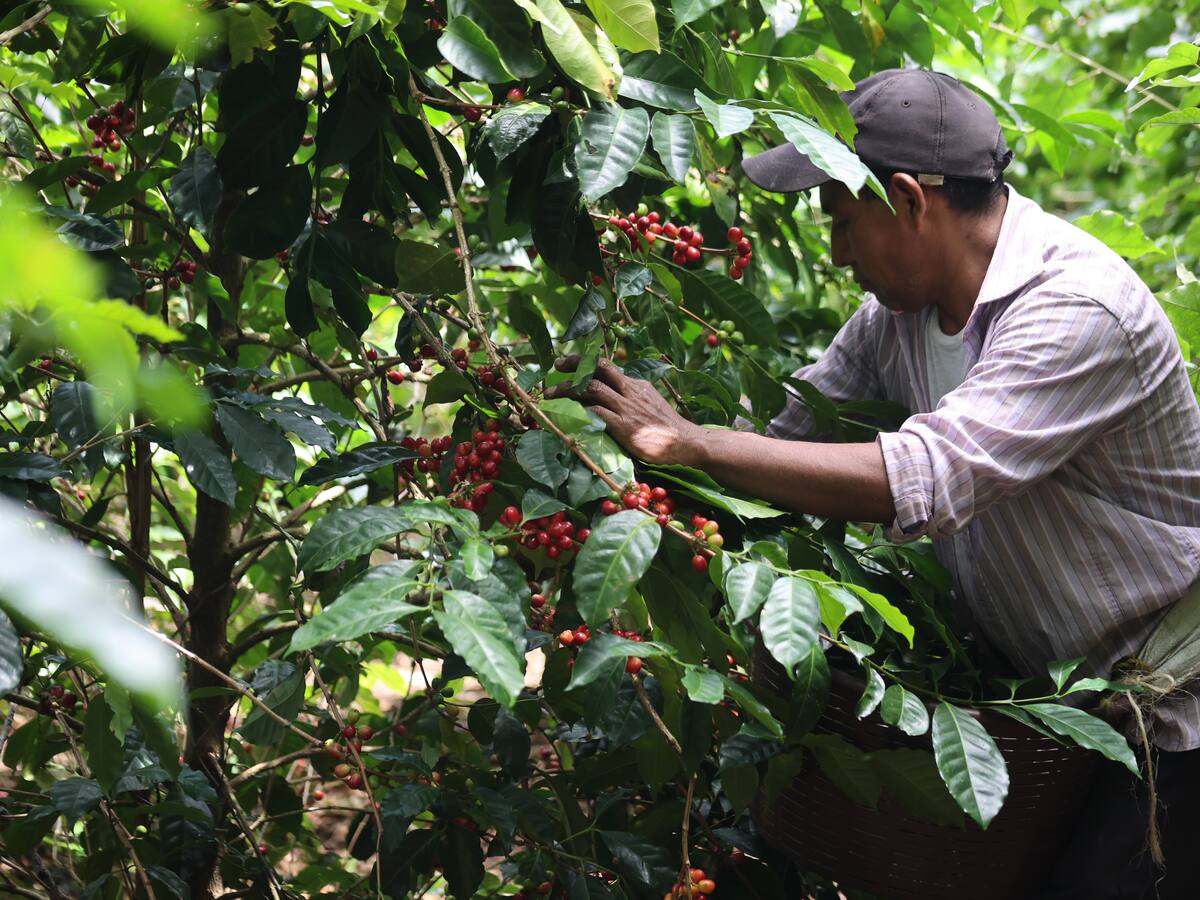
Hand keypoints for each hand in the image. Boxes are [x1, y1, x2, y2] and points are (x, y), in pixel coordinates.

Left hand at [552, 356, 698, 465]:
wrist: (686, 442)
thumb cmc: (667, 427)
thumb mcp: (649, 401)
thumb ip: (631, 395)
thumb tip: (611, 393)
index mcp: (635, 384)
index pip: (605, 366)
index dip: (582, 361)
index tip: (564, 362)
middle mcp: (629, 391)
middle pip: (596, 371)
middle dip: (572, 368)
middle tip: (553, 370)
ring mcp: (627, 409)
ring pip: (592, 389)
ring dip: (568, 390)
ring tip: (550, 396)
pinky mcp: (625, 427)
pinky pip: (597, 414)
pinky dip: (580, 411)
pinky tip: (567, 414)